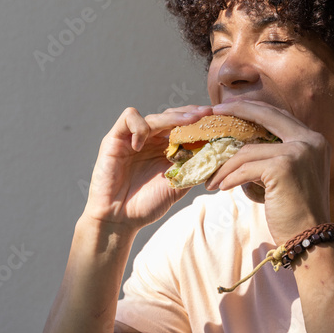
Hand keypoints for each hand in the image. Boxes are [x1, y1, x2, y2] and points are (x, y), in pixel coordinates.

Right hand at [85, 104, 212, 231]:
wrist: (119, 219)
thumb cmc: (146, 205)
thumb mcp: (177, 186)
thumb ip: (194, 170)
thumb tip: (218, 156)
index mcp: (166, 150)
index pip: (184, 127)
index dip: (199, 123)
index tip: (216, 122)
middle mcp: (151, 140)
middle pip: (172, 116)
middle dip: (190, 114)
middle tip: (207, 114)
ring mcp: (133, 138)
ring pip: (155, 116)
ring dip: (172, 117)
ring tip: (188, 122)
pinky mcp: (115, 138)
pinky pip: (129, 118)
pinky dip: (138, 127)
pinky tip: (141, 144)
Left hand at [206, 99, 330, 243]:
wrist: (310, 239)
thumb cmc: (297, 214)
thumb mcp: (290, 178)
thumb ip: (276, 157)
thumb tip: (244, 147)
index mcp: (314, 140)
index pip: (278, 115)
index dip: (253, 110)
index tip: (229, 108)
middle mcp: (310, 141)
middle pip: (265, 116)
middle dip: (236, 112)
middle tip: (213, 116)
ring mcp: (298, 152)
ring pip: (248, 151)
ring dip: (225, 166)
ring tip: (212, 179)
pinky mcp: (283, 167)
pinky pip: (245, 169)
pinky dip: (230, 179)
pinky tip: (220, 188)